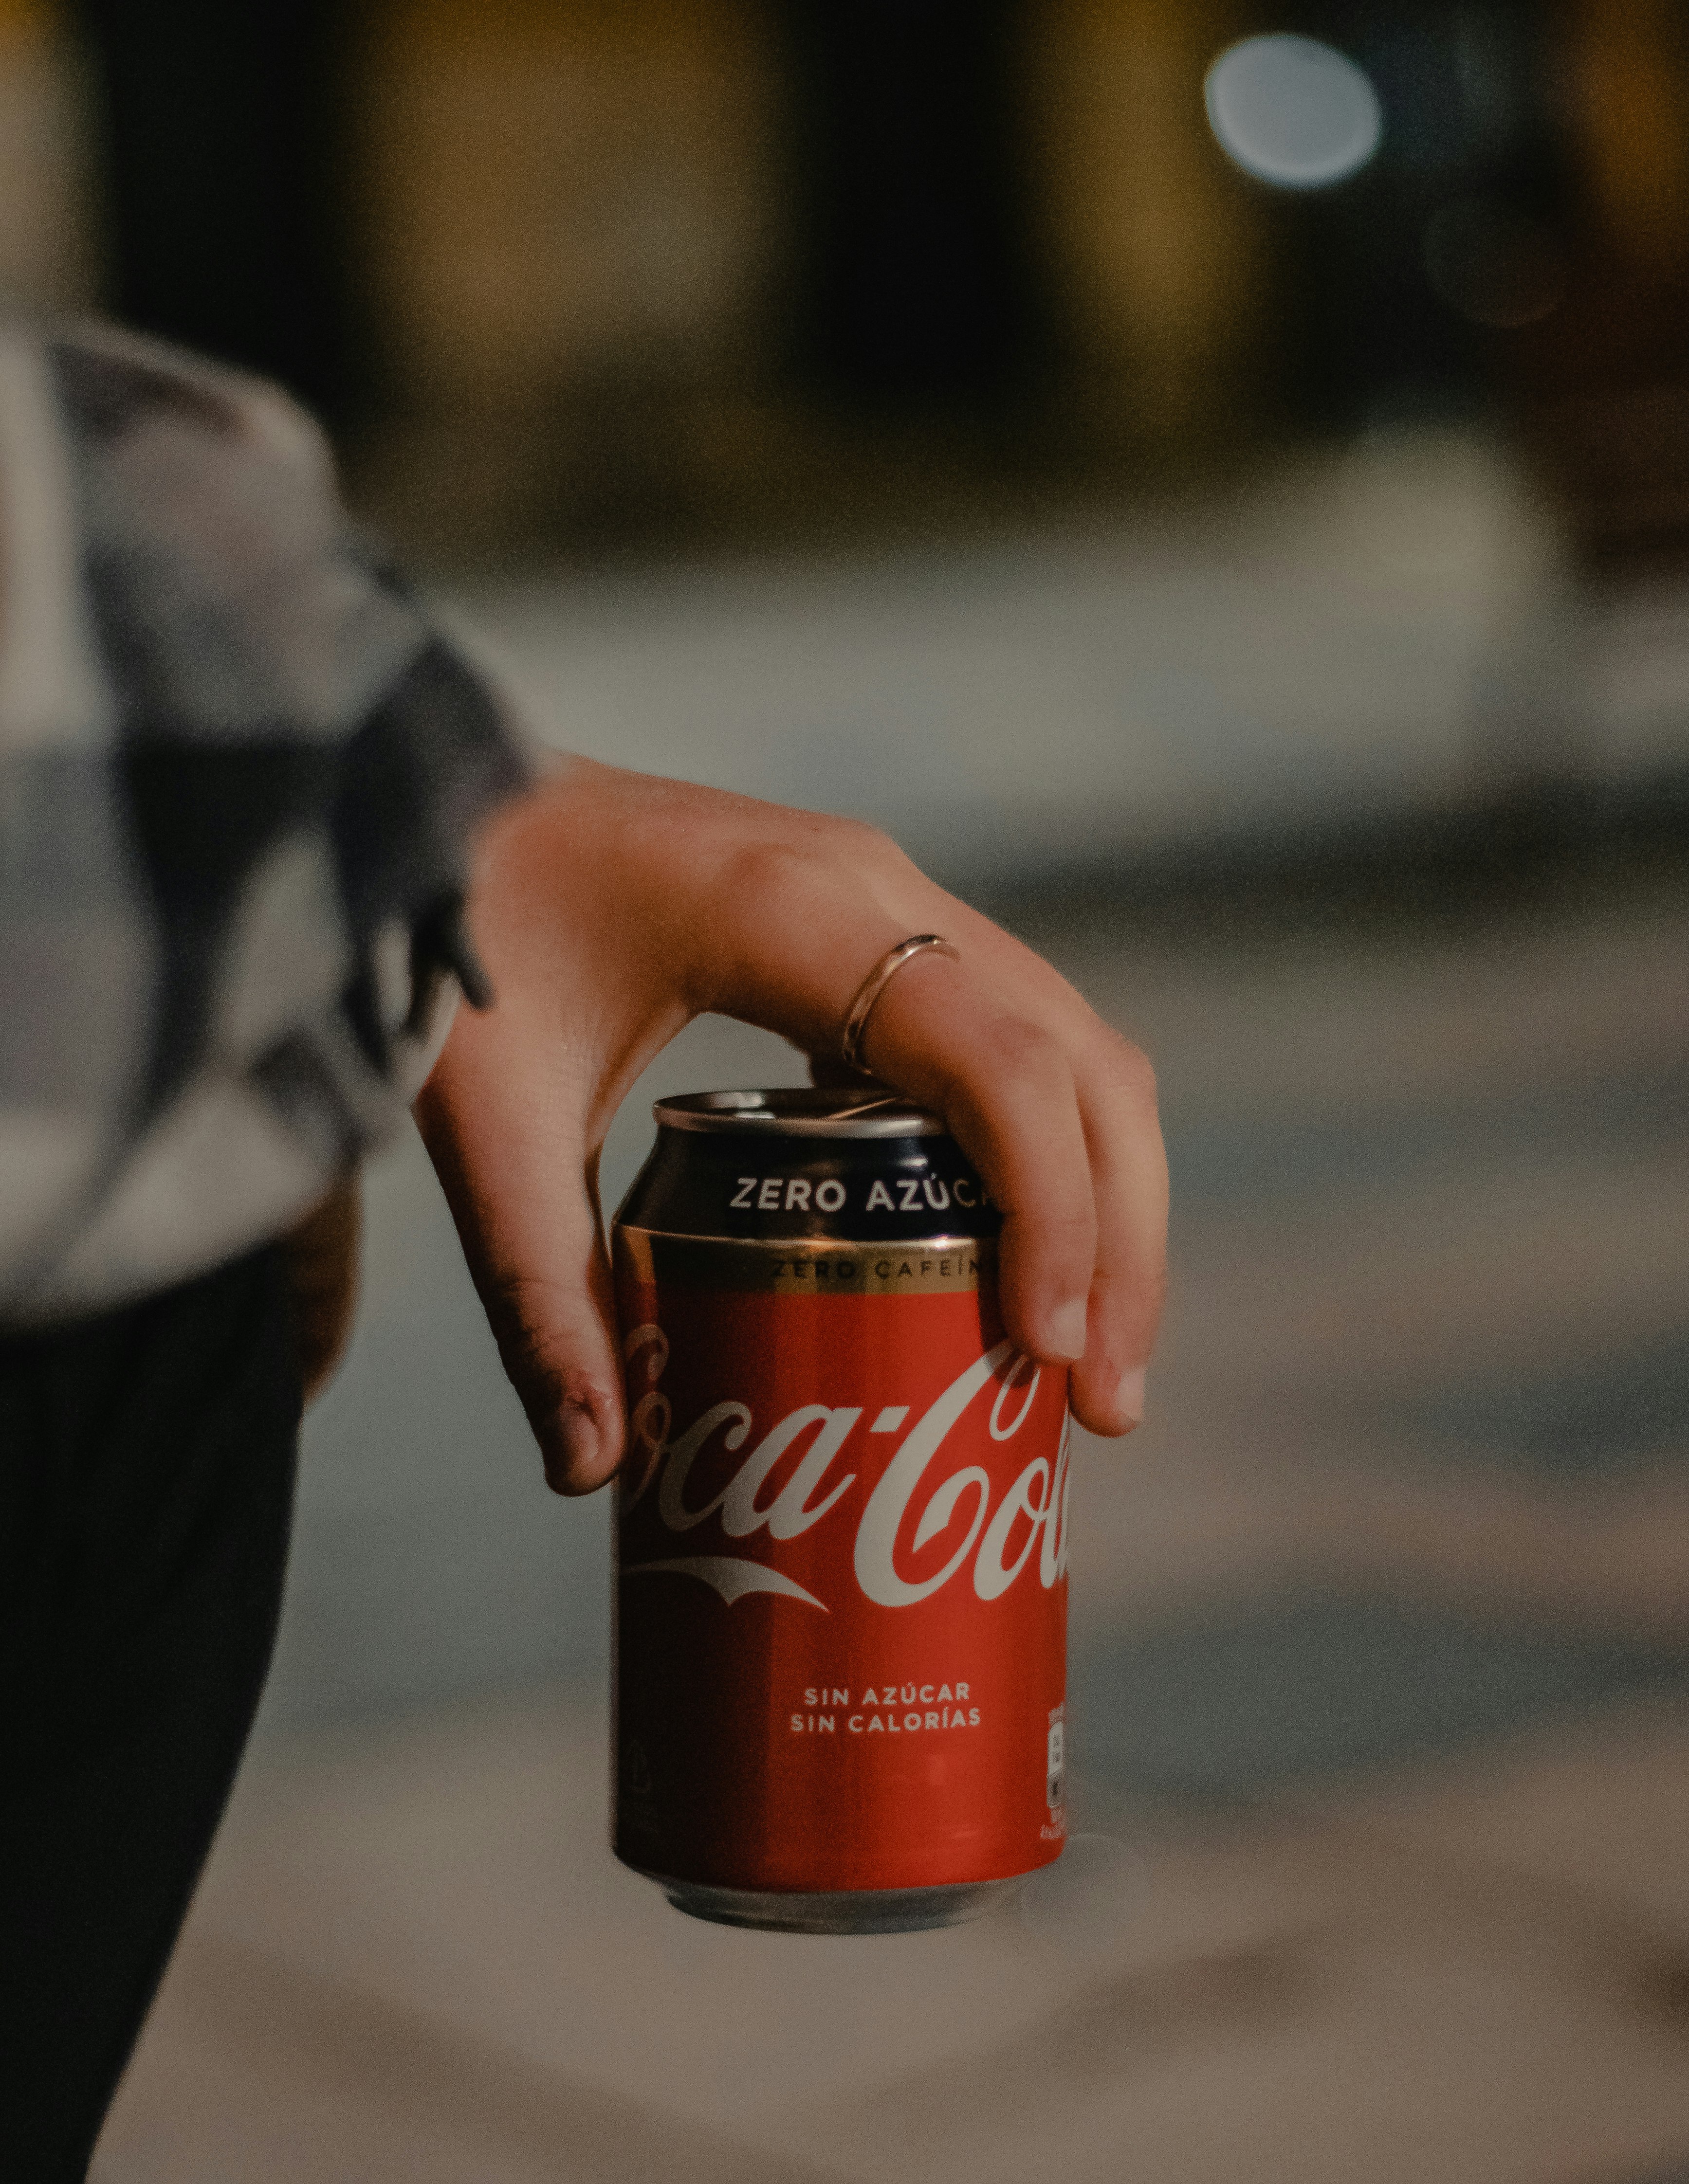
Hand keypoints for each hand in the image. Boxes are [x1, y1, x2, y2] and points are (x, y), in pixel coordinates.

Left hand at [414, 759, 1166, 1493]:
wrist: (430, 800)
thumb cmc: (458, 939)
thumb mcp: (488, 1128)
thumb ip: (537, 1300)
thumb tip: (593, 1474)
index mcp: (796, 915)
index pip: (997, 1064)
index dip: (1055, 1211)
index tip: (1047, 1357)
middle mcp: (878, 887)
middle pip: (1079, 1062)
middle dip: (1115, 1237)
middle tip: (1102, 1404)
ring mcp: (888, 897)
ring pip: (1070, 1045)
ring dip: (1102, 1196)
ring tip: (1083, 1358)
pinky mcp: (876, 926)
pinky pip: (1011, 1036)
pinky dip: (1045, 1150)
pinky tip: (1011, 1259)